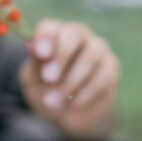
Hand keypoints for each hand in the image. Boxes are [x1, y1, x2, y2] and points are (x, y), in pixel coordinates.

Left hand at [20, 19, 118, 140]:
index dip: (45, 38)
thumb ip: (34, 62)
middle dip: (61, 56)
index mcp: (54, 34)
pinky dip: (84, 93)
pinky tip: (72, 104)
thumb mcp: (33, 79)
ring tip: (53, 101)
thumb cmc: (46, 89)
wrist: (67, 113)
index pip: (50, 27)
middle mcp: (77, 36)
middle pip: (73, 34)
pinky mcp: (110, 67)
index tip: (40, 54)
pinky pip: (101, 77)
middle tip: (48, 78)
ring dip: (70, 82)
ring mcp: (96, 49)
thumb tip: (31, 44)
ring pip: (89, 56)